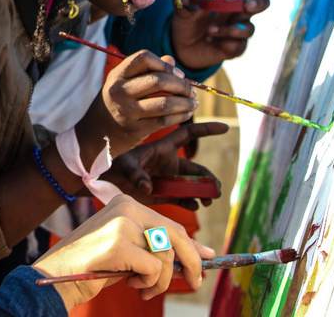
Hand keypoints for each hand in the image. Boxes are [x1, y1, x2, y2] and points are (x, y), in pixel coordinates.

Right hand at [32, 195, 215, 310]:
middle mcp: (126, 207)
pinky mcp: (118, 244)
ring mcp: (122, 223)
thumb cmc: (94, 264)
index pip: (171, 224)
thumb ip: (159, 247)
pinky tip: (131, 285)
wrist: (58, 275)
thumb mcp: (130, 251)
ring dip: (161, 281)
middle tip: (194, 283)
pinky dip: (149, 284)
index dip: (193, 245)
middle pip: (176, 235)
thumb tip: (202, 254)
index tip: (208, 259)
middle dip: (191, 263)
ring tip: (143, 289)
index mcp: (127, 203)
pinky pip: (153, 269)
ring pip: (166, 255)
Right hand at [76, 52, 198, 160]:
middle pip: (158, 80)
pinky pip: (164, 121)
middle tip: (191, 90)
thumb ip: (145, 71)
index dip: (164, 64)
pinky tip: (186, 115)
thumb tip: (171, 60)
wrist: (93, 136)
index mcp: (116, 75)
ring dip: (185, 102)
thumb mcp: (121, 85)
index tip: (178, 74)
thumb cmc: (112, 106)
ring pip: (165, 102)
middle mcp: (119, 91)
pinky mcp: (134, 130)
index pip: (143, 58)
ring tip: (193, 103)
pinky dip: (180, 117)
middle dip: (181, 85)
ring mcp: (126, 111)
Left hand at [102, 122, 228, 209]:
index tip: (225, 128)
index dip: (207, 129)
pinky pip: (184, 199)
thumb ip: (136, 175)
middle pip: (198, 170)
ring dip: (205, 193)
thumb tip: (148, 188)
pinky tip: (194, 206)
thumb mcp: (125, 166)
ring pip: (194, 186)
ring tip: (207, 201)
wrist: (108, 184)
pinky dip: (192, 203)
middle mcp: (170, 163)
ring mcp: (169, 180)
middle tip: (215, 191)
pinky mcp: (165, 195)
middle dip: (210, 179)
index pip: (189, 134)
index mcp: (164, 148)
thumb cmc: (116, 167)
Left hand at [171, 0, 269, 69]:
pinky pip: (239, 46)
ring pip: (249, 28)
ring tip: (209, 29)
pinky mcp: (235, 47)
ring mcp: (239, 31)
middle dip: (259, 3)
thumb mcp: (183, 10)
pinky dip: (226, 43)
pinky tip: (212, 41)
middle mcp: (239, 13)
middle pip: (262, 3)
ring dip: (230, 29)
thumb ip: (188, 4)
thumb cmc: (187, 22)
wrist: (182, 46)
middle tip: (248, 6)